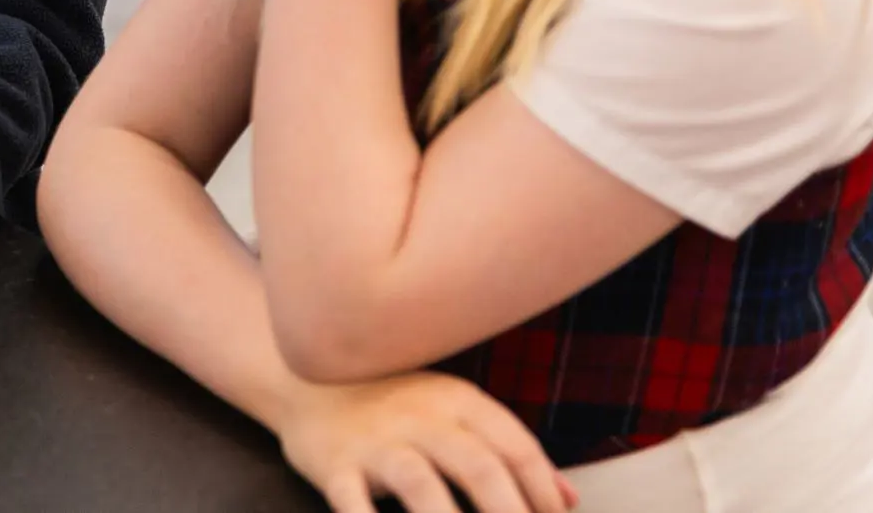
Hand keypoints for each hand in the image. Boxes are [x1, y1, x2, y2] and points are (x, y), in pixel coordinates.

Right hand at [280, 372, 573, 512]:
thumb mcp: (454, 409)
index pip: (515, 446)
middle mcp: (420, 416)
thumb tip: (569, 498)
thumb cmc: (392, 400)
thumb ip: (509, 450)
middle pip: (477, 465)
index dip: (542, 493)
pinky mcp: (334, 464)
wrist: (304, 373)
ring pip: (420, 484)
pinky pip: (352, 501)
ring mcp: (376, 441)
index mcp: (457, 401)